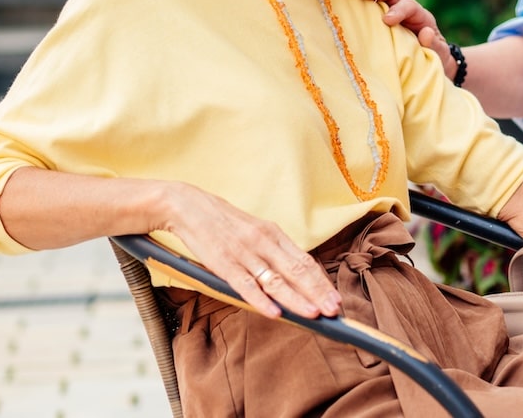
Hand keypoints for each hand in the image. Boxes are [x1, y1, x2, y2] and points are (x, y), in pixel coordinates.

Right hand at [160, 182, 341, 319]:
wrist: (187, 207)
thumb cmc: (223, 223)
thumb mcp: (254, 231)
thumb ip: (272, 251)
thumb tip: (292, 274)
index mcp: (273, 234)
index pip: (304, 261)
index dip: (321, 281)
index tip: (335, 298)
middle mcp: (263, 242)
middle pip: (296, 270)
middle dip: (317, 292)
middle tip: (334, 310)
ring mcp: (244, 253)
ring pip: (276, 280)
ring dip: (297, 299)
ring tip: (314, 314)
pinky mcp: (223, 262)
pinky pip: (245, 285)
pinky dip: (261, 300)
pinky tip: (275, 313)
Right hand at [361, 0, 455, 76]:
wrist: (432, 63)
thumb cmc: (437, 58)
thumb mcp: (441, 54)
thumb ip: (435, 44)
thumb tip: (426, 33)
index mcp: (420, 17)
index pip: (410, 6)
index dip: (399, 10)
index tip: (387, 20)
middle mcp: (404, 10)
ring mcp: (389, 14)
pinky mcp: (377, 23)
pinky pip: (366, 10)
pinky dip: (355, 1)